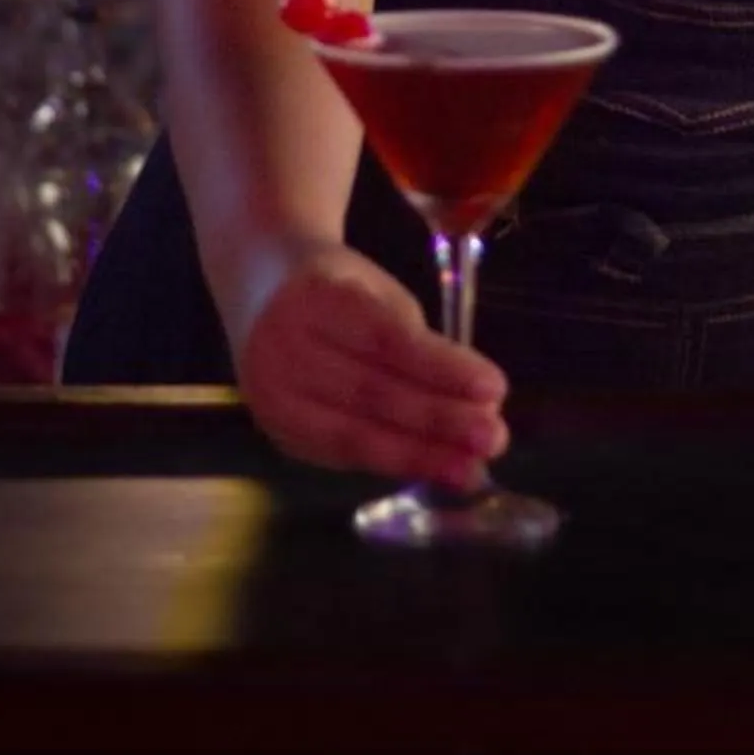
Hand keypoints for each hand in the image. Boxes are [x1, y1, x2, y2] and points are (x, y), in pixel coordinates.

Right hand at [234, 245, 510, 489]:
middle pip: (371, 393)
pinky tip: (432, 468)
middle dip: (438, 421)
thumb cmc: (337, 286)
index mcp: (313, 296)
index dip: (442, 369)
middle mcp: (281, 348)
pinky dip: (391, 462)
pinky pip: (341, 454)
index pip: (386, 341)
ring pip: (354, 434)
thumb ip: (418, 342)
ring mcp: (270, 395)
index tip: (495, 388)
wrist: (258, 288)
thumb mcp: (377, 290)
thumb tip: (477, 402)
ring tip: (471, 468)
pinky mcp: (275, 430)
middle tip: (494, 437)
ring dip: (420, 454)